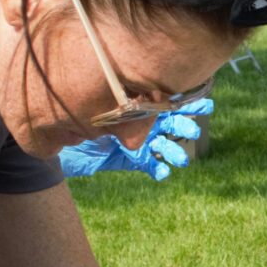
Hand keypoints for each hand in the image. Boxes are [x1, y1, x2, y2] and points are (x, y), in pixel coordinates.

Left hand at [58, 97, 208, 181]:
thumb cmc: (81, 110)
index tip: (203, 104)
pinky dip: (157, 168)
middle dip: (184, 126)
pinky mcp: (131, 158)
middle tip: (193, 131)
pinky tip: (162, 172)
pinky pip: (148, 164)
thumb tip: (139, 95)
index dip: (185, 102)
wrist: (64, 130)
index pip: (167, 99)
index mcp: (141, 102)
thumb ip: (119, 100)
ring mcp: (139, 139)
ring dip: (174, 151)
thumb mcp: (100, 102)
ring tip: (181, 158)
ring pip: (163, 144)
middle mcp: (143, 119)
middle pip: (171, 122)